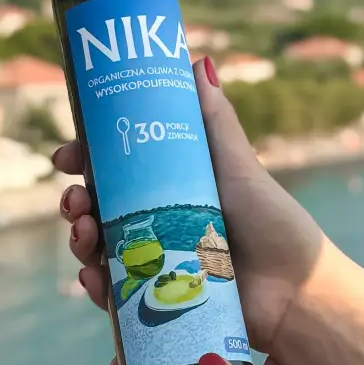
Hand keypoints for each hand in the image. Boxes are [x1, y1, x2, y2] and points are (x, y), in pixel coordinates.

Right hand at [54, 57, 325, 353]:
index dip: (84, 161)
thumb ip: (215, 121)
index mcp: (171, 188)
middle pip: (99, 210)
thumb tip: (198, 61)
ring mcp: (155, 265)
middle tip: (76, 199)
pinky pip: (114, 295)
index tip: (67, 156)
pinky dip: (95, 286)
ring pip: (99, 251)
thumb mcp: (240, 167)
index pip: (114, 171)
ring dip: (79, 240)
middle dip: (75, 202)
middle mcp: (158, 225)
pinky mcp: (157, 303)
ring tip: (84, 233)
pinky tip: (93, 278)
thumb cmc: (274, 225)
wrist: (296, 292)